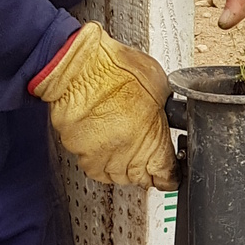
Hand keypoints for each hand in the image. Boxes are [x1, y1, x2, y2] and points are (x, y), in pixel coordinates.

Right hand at [31, 22, 177, 187]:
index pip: (165, 177)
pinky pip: (89, 163)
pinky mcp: (76, 148)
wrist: (80, 64)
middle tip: (142, 154)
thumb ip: (163, 114)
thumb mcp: (160, 88)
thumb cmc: (118, 69)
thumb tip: (166, 120)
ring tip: (121, 147)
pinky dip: (95, 156)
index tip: (167, 172)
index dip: (168, 175)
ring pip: (112, 176)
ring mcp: (99, 154)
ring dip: (118, 166)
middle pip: (137, 179)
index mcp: (152, 142)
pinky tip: (100, 142)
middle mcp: (126, 153)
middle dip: (142, 169)